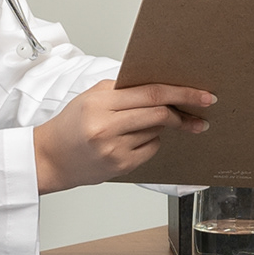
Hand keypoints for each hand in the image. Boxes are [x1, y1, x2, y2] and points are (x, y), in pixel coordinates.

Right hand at [31, 83, 213, 190]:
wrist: (50, 158)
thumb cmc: (71, 125)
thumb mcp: (91, 97)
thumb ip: (123, 90)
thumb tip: (162, 88)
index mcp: (100, 103)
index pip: (151, 93)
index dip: (182, 93)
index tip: (203, 95)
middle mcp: (107, 127)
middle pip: (160, 114)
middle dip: (185, 113)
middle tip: (200, 112)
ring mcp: (115, 149)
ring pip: (157, 131)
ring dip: (162, 126)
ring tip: (143, 124)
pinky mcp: (121, 166)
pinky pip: (151, 148)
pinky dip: (151, 141)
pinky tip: (135, 140)